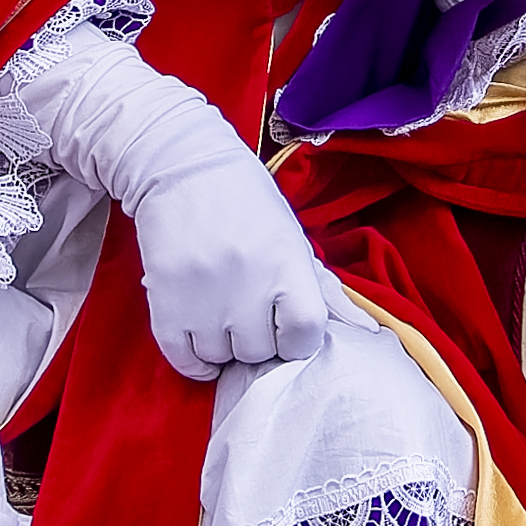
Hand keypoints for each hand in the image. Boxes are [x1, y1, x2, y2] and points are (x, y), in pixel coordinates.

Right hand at [126, 151, 331, 382]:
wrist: (182, 165)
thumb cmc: (245, 201)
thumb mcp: (292, 236)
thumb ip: (320, 288)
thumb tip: (361, 332)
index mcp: (287, 263)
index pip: (305, 333)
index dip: (299, 340)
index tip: (287, 330)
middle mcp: (247, 283)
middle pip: (260, 351)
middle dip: (258, 341)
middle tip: (249, 314)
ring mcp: (202, 295)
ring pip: (220, 357)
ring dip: (223, 347)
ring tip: (221, 316)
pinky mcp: (164, 301)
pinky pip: (183, 359)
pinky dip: (194, 360)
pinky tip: (200, 340)